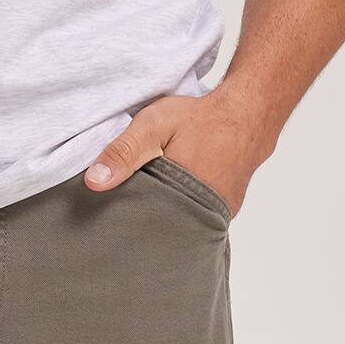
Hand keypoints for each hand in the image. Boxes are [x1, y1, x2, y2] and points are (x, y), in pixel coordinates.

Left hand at [82, 93, 262, 219]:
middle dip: (143, 220)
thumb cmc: (201, 118)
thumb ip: (124, 151)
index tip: (108, 218)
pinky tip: (172, 194)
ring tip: (148, 202)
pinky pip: (197, 217)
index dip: (124, 221)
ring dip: (164, 215)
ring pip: (181, 224)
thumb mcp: (154, 125)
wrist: (250, 114)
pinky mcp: (225, 212)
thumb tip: (94, 182)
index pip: (142, 225)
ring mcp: (219, 216)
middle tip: (124, 212)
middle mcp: (204, 215)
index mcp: (182, 199)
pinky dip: (183, 208)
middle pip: (162, 228)